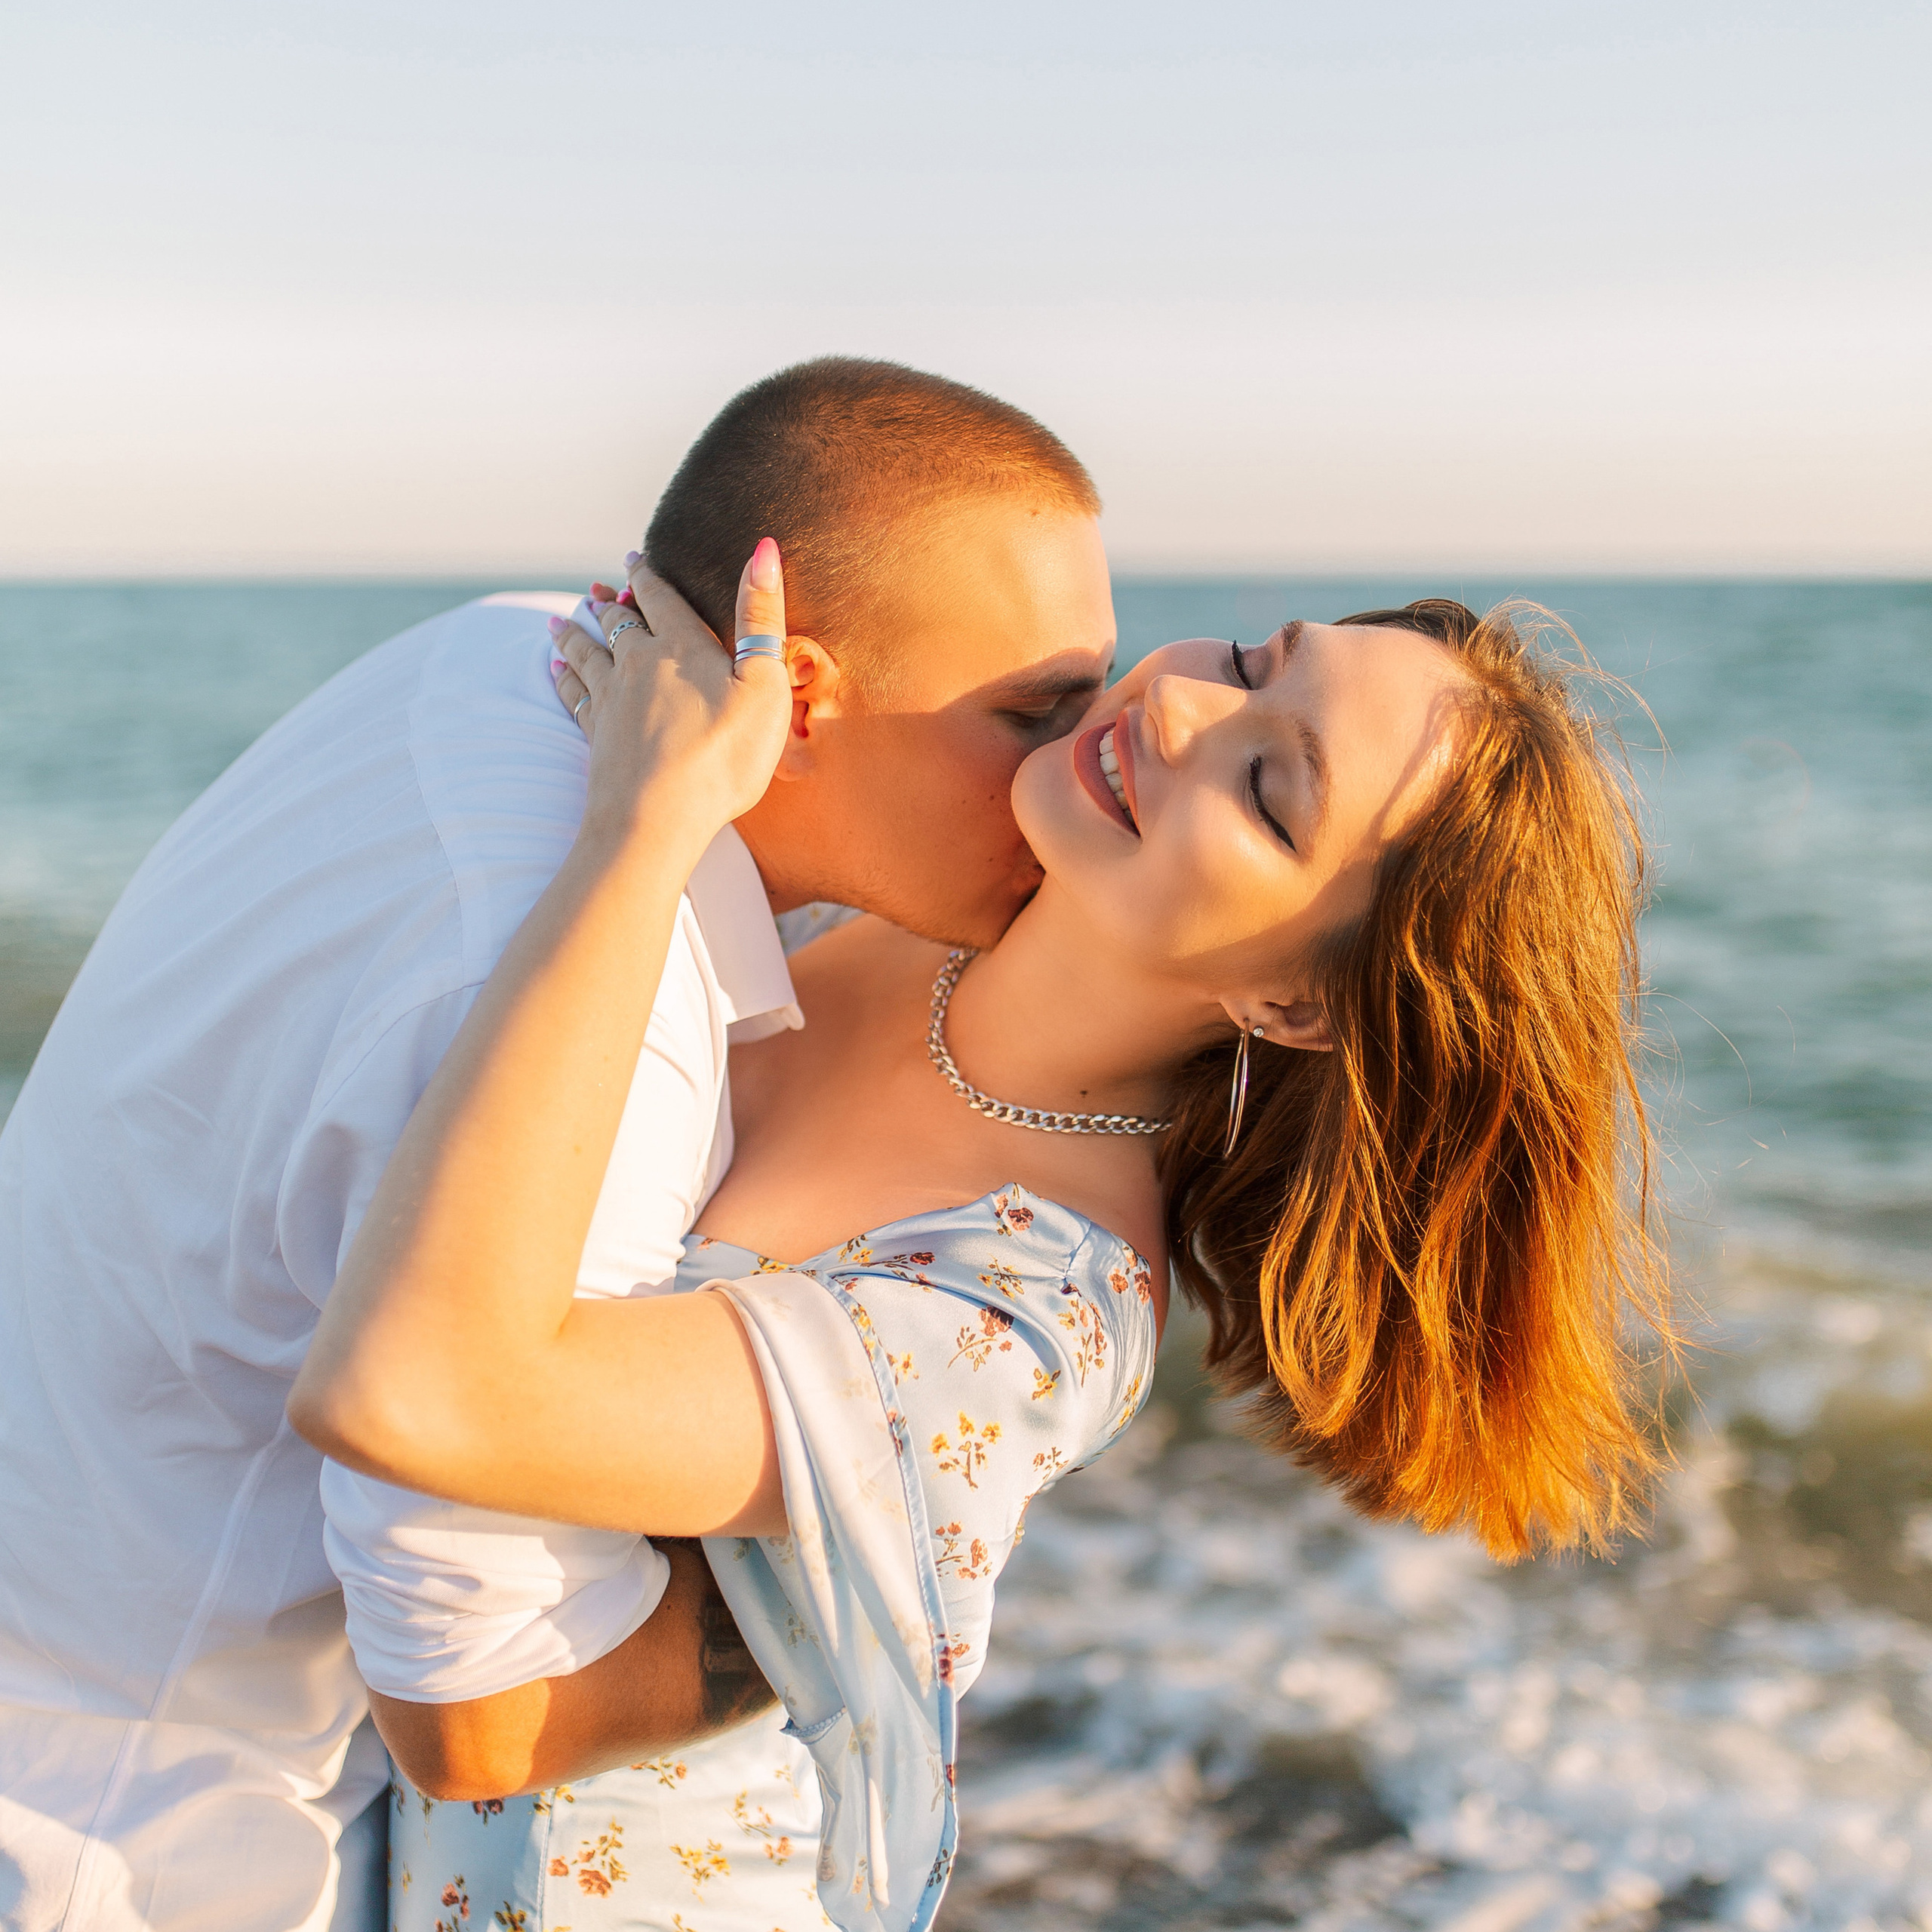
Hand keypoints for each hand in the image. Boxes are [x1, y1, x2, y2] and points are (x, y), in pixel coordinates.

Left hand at [550, 540, 792, 848]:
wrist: (657, 818)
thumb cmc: (724, 755)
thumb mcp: (763, 684)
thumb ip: (761, 617)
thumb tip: (764, 548)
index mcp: (681, 646)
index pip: (660, 598)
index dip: (648, 576)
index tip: (634, 559)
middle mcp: (638, 664)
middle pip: (616, 624)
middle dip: (608, 603)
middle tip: (597, 590)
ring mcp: (611, 700)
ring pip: (586, 654)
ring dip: (575, 634)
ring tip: (561, 621)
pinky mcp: (596, 736)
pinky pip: (573, 695)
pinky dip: (563, 678)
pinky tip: (555, 671)